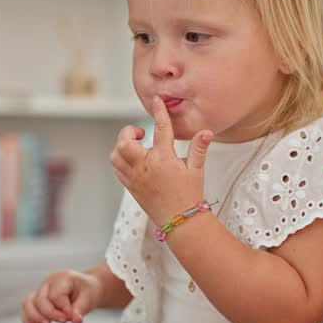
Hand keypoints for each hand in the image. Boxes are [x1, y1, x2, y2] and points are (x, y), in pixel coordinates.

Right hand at [20, 269, 100, 322]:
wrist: (86, 289)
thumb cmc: (87, 291)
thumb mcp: (89, 298)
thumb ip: (81, 309)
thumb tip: (75, 320)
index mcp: (62, 278)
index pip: (55, 295)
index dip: (63, 309)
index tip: (72, 316)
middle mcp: (49, 282)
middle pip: (40, 300)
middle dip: (51, 314)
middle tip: (64, 321)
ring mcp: (41, 290)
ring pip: (28, 303)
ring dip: (36, 317)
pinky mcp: (37, 300)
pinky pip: (26, 309)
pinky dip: (29, 320)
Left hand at [110, 95, 212, 223]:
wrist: (180, 221)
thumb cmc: (190, 195)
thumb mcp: (197, 170)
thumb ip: (199, 148)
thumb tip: (206, 131)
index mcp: (163, 159)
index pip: (160, 128)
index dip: (159, 112)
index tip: (157, 101)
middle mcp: (145, 166)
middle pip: (125, 142)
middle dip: (129, 132)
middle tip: (141, 133)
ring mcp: (135, 177)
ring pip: (116, 155)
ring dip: (122, 146)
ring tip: (136, 146)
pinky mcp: (131, 187)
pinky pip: (117, 169)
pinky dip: (121, 160)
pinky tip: (133, 160)